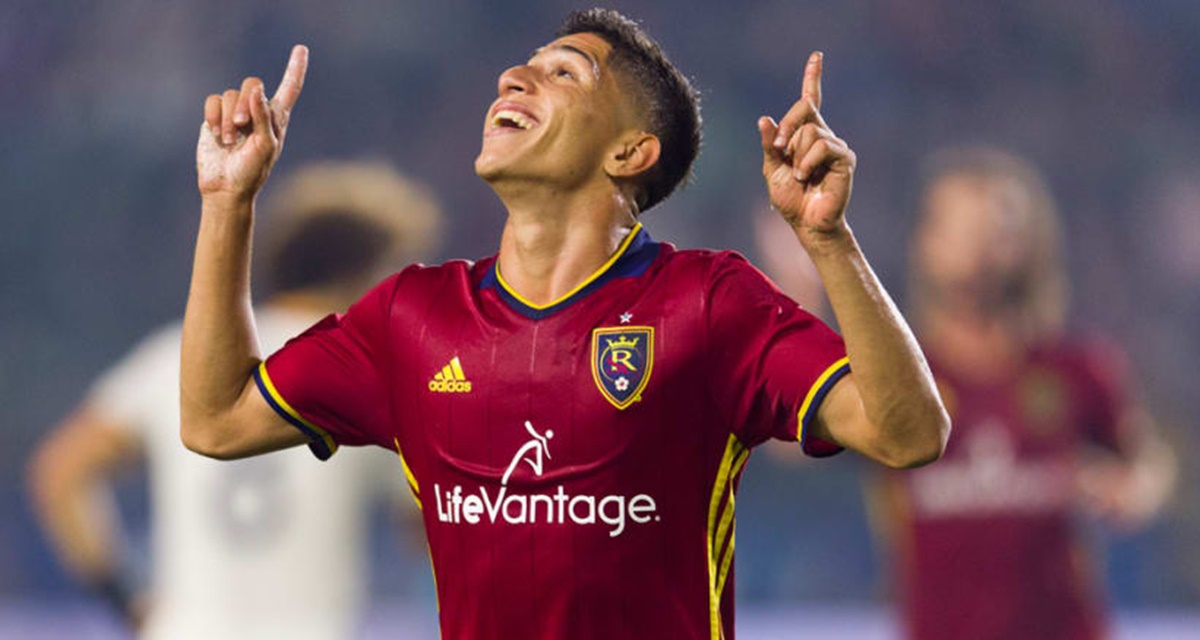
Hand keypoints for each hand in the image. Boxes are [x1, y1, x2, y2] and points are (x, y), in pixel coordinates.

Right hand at [196, 45, 308, 201]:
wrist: (225, 187)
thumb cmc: (252, 171)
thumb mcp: (266, 146)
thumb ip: (263, 118)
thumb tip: (257, 92)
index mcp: (277, 118)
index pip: (290, 88)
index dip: (295, 68)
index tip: (301, 48)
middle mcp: (257, 111)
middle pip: (252, 84)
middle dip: (245, 104)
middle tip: (241, 126)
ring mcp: (235, 113)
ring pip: (230, 95)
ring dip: (227, 120)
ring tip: (228, 141)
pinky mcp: (215, 117)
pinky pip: (213, 101)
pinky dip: (213, 117)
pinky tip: (214, 134)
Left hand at [758, 52, 855, 241]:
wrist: (806, 223)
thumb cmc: (790, 198)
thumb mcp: (772, 169)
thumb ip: (769, 144)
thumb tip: (764, 118)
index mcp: (805, 134)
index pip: (810, 100)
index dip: (813, 77)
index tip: (816, 56)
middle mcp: (823, 135)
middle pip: (804, 108)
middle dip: (786, 127)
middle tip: (779, 149)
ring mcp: (836, 145)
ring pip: (810, 131)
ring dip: (796, 156)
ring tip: (800, 176)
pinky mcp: (845, 158)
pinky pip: (822, 146)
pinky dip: (807, 162)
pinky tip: (807, 177)